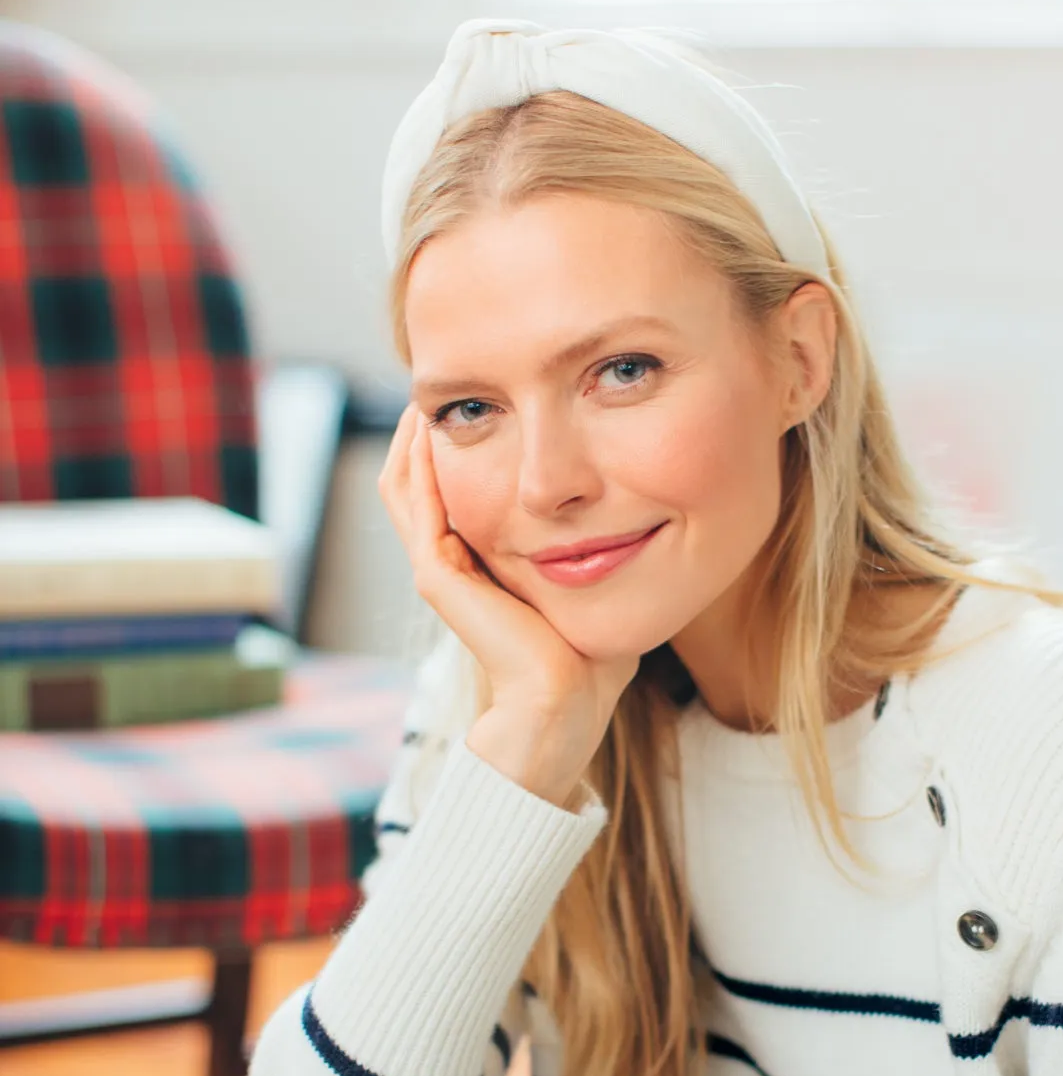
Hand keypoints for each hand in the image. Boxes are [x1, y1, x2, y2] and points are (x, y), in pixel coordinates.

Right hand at [377, 403, 639, 736]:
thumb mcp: (596, 579)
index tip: (486, 391)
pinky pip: (417, 505)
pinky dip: (420, 462)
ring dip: (416, 433)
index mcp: (479, 561)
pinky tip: (432, 424)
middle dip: (429, 423)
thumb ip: (604, 546)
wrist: (566, 703)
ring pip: (404, 483)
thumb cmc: (589, 656)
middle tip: (446, 373)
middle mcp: (449, 561)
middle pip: (417, 475)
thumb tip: (645, 512)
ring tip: (433, 386)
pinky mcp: (437, 578)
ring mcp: (437, 569)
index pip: (451, 484)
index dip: (460, 436)